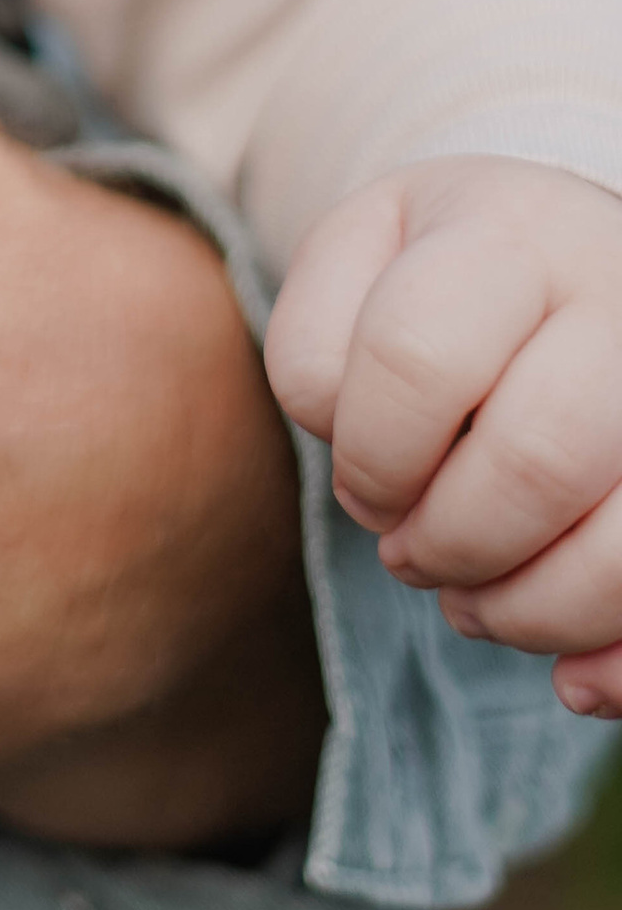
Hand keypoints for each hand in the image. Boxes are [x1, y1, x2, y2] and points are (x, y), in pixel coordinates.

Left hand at [269, 155, 621, 716]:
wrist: (562, 251)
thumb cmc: (437, 270)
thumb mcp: (355, 260)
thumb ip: (317, 356)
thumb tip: (379, 497)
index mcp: (509, 232)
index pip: (416, 358)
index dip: (370, 452)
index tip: (364, 485)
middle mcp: (617, 300)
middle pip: (535, 460)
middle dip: (450, 542)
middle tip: (411, 554)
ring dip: (530, 612)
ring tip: (476, 601)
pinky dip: (618, 664)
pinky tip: (571, 677)